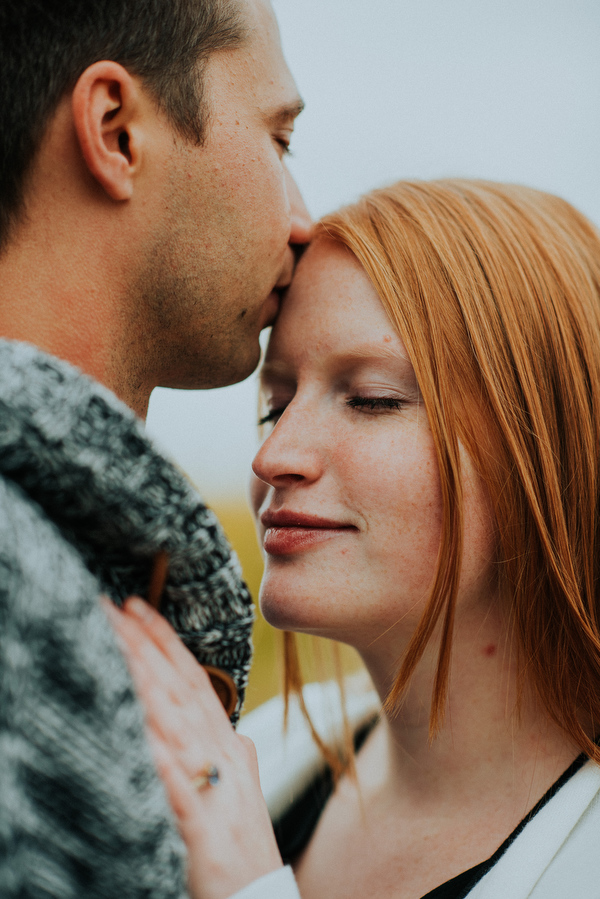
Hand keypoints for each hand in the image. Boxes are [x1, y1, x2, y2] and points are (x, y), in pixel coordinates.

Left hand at [102, 596, 282, 898]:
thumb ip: (237, 760)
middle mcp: (225, 759)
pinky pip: (178, 787)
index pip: (195, 680)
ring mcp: (217, 791)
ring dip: (145, 681)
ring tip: (115, 644)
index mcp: (229, 748)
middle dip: (146, 645)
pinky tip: (138, 727)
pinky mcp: (205, 832)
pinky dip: (159, 755)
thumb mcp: (244, 795)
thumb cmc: (244, 852)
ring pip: (177, 724)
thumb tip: (234, 733)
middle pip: (180, 690)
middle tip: (112, 607)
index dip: (166, 642)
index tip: (137, 606)